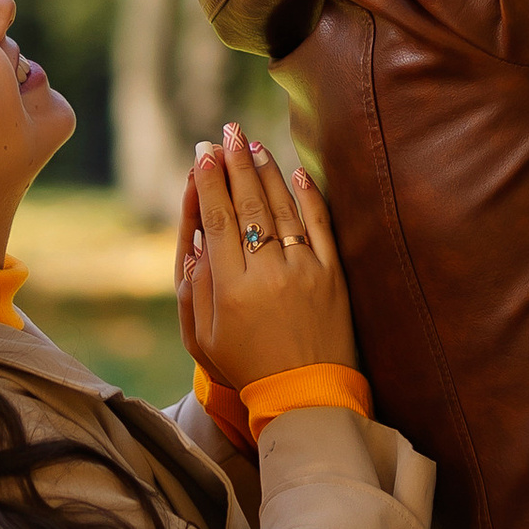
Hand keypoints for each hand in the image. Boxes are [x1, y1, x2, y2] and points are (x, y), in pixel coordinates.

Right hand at [176, 124, 357, 388]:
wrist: (307, 396)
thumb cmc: (247, 369)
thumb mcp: (204, 338)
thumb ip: (194, 288)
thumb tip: (195, 240)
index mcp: (231, 289)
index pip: (217, 221)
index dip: (208, 184)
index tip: (202, 155)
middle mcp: (268, 273)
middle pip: (249, 205)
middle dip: (236, 164)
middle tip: (228, 132)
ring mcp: (305, 271)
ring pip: (283, 209)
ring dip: (267, 172)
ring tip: (254, 145)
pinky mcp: (333, 276)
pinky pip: (321, 226)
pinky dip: (309, 196)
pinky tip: (296, 173)